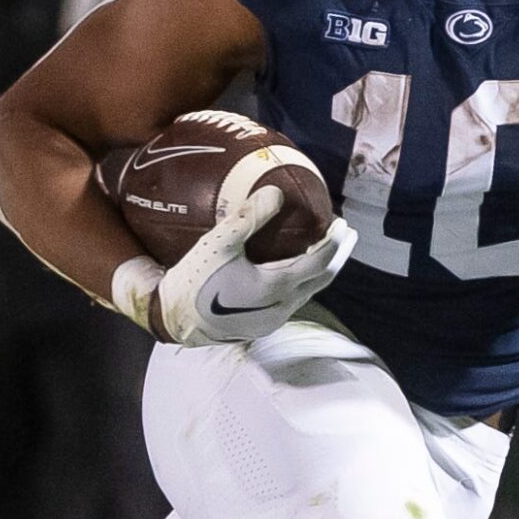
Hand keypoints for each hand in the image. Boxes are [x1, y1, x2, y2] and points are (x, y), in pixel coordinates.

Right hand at [152, 184, 358, 346]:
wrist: (172, 320)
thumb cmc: (192, 281)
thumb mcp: (217, 244)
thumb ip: (248, 218)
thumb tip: (278, 192)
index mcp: (276, 287)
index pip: (320, 262)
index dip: (335, 242)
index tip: (341, 223)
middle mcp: (281, 307)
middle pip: (322, 280)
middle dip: (338, 256)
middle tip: (347, 234)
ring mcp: (272, 320)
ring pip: (307, 292)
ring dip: (319, 270)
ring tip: (323, 248)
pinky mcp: (261, 325)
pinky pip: (291, 299)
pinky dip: (300, 280)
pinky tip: (292, 268)